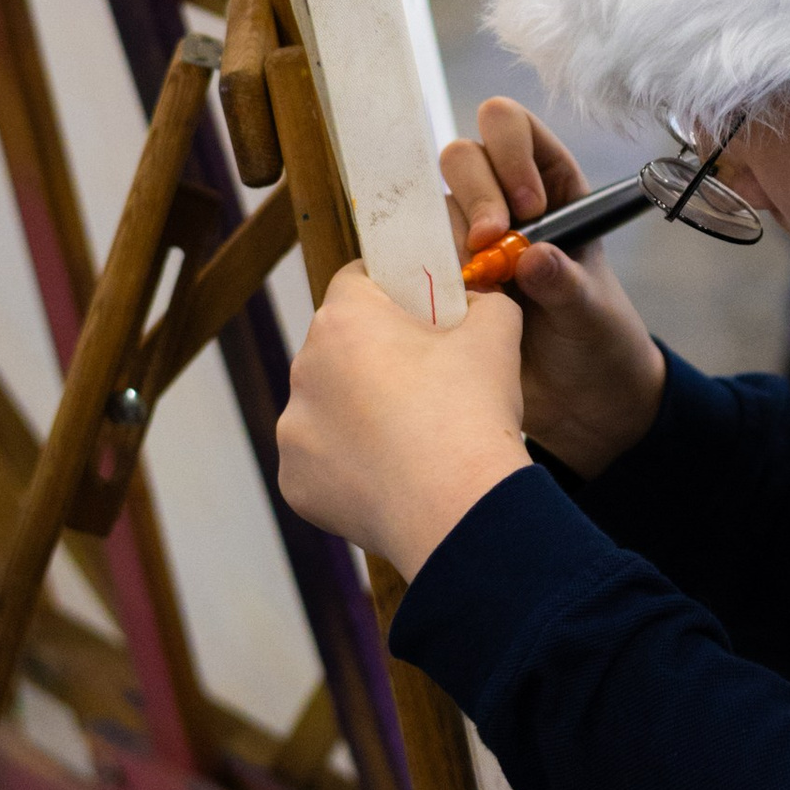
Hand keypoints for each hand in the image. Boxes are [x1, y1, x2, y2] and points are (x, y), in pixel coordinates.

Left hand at [276, 266, 528, 579]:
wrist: (458, 509)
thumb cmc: (472, 414)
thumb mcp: (497, 332)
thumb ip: (483, 300)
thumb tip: (475, 301)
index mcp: (344, 320)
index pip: (357, 280)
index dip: (392, 289)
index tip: (419, 308)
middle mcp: (304, 368)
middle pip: (340, 346)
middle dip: (376, 356)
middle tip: (426, 380)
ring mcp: (293, 429)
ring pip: (328, 406)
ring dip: (359, 413)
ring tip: (411, 437)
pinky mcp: (294, 480)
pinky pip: (322, 460)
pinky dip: (350, 465)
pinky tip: (391, 475)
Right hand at [442, 100, 668, 476]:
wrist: (579, 404)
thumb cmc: (599, 343)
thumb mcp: (594, 313)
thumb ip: (568, 285)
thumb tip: (533, 257)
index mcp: (551, 187)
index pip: (515, 130)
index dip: (512, 152)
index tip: (528, 206)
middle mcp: (502, 204)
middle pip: (463, 157)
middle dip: (475, 194)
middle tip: (492, 244)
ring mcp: (465, 242)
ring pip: (431, 206)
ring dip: (447, 237)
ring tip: (475, 286)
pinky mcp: (438, 282)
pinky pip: (409, 258)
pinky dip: (417, 272)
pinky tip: (440, 304)